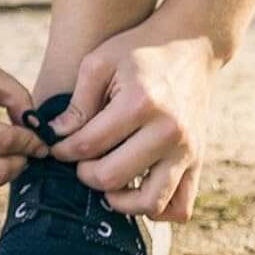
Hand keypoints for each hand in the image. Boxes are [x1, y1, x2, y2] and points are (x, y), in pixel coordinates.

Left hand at [45, 22, 221, 222]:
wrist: (192, 43)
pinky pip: (180, 207)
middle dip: (86, 174)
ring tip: (108, 181)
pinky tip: (138, 190)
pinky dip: (158, 211)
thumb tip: (55, 138)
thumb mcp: (102, 60)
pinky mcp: (199, 159)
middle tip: (80, 161)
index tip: (58, 146)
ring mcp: (187, 148)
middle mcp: (168, 130)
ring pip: (149, 203)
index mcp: (140, 102)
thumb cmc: (141, 48)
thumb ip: (78, 102)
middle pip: (112, 177)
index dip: (64, 149)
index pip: (89, 145)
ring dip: (120, 201)